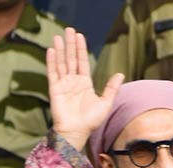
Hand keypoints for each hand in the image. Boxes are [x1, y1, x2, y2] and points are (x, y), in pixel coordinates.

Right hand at [46, 28, 123, 152]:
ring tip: (58, 36)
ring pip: (61, 63)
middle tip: (69, 29)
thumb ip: (111, 88)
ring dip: (60, 49)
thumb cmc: (91, 121)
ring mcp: (63, 85)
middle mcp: (73, 82)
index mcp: (84, 84)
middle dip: (70, 44)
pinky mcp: (55, 89)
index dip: (81, 49)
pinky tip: (52, 50)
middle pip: (71, 59)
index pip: (82, 62)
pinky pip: (53, 73)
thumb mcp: (105, 104)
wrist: (77, 132)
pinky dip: (52, 61)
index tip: (79, 36)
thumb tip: (121, 74)